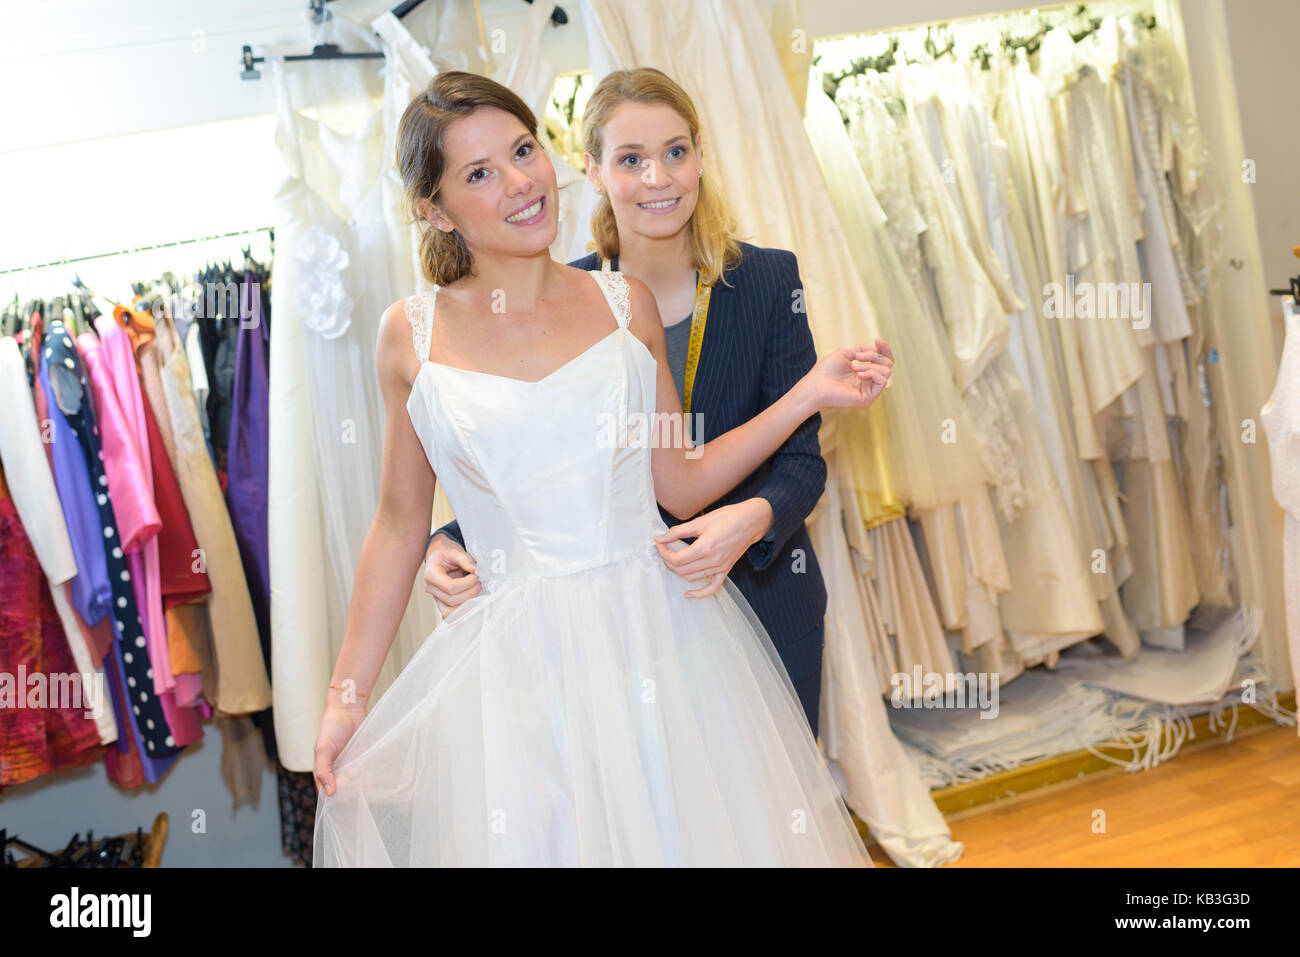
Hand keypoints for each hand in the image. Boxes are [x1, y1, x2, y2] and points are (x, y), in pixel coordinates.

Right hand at [314, 694, 367, 796]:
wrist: (349, 711)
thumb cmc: (331, 728)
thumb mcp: (323, 749)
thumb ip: (324, 771)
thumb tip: (329, 792)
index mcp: (322, 771)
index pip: (324, 793)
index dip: (331, 797)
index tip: (339, 792)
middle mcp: (335, 772)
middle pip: (340, 792)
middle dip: (347, 790)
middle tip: (351, 776)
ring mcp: (349, 767)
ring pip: (353, 786)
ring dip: (357, 785)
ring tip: (359, 771)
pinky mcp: (361, 761)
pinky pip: (365, 777)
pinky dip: (368, 781)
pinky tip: (370, 780)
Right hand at [423, 532, 479, 617]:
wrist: (439, 554)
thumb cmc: (445, 551)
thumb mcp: (454, 550)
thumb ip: (465, 559)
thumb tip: (475, 569)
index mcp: (431, 575)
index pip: (450, 587)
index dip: (466, 584)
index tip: (476, 575)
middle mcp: (431, 589)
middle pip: (452, 600)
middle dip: (470, 593)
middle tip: (479, 582)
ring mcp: (436, 597)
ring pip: (450, 612)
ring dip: (467, 604)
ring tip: (476, 591)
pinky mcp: (442, 602)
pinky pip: (450, 614)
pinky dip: (462, 611)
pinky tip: (472, 602)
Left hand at [653, 498, 772, 597]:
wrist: (751, 521)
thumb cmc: (728, 518)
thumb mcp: (700, 521)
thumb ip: (678, 531)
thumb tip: (659, 538)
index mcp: (705, 548)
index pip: (676, 559)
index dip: (663, 553)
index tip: (659, 544)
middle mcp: (712, 561)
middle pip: (681, 570)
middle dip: (668, 561)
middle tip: (664, 549)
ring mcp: (720, 568)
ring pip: (691, 578)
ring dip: (678, 571)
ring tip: (673, 560)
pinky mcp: (725, 570)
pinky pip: (712, 587)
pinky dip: (699, 593)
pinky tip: (688, 594)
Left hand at [804, 338, 893, 410]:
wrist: (816, 385)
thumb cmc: (826, 370)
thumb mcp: (845, 353)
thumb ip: (861, 349)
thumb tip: (876, 348)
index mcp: (864, 371)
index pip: (883, 360)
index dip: (884, 349)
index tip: (877, 340)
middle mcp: (869, 381)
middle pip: (887, 364)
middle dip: (875, 355)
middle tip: (858, 357)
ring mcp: (869, 390)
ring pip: (886, 371)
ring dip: (870, 365)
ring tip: (854, 367)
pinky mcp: (869, 398)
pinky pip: (882, 381)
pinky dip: (872, 373)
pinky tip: (859, 374)